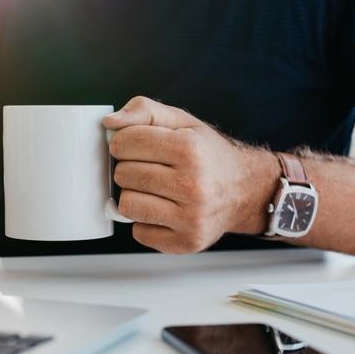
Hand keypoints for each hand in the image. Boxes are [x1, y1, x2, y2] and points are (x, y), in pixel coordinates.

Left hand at [102, 97, 277, 253]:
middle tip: (153, 168)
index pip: (124, 143)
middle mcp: (193, 185)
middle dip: (131, 168)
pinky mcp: (185, 243)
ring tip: (156, 189)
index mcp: (190, 149)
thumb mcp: (182, 122)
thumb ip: (144, 111)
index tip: (138, 145)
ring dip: (135, 196)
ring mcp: (190, 218)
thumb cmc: (209, 155)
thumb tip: (110, 123)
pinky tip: (165, 210)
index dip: (124, 142)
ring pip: (127, 206)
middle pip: (123, 174)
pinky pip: (138, 232)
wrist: (244, 191)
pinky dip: (145, 222)